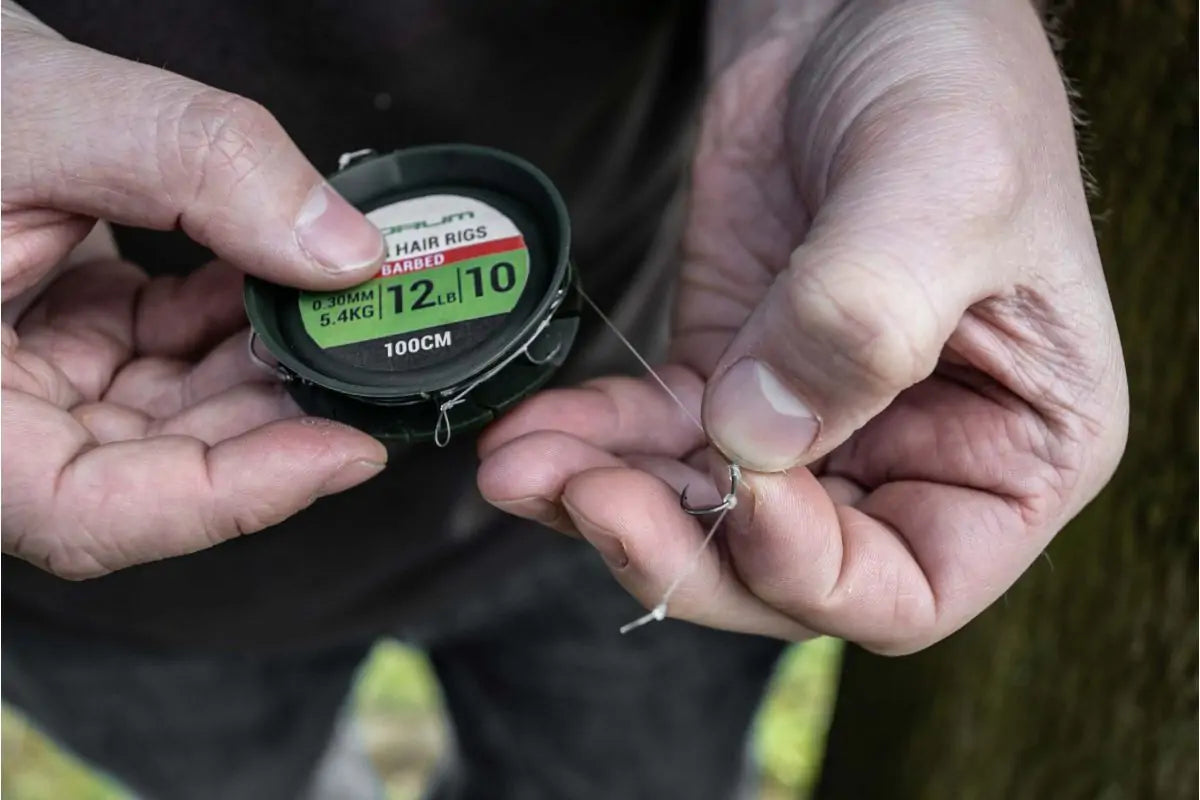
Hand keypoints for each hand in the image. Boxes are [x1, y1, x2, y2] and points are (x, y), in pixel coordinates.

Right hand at [2, 4, 387, 577]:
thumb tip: (344, 251)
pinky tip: (269, 278)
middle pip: (148, 473)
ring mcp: (15, 381)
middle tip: (367, 373)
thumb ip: (198, 165)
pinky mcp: (45, 342)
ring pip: (160, 420)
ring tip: (332, 317)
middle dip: (269, 424)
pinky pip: (148, 362)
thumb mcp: (36, 108)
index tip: (346, 453)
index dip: (232, 498)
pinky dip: (217, 327)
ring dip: (256, 372)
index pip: (91, 512)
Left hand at [476, 0, 1127, 652]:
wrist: (861, 13)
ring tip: (520, 469)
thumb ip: (862, 320)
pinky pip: (654, 436)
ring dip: (605, 500)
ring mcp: (812, 422)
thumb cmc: (954, 84)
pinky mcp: (732, 373)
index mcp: (1015, 452)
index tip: (745, 490)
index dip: (815, 571)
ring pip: (702, 512)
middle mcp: (911, 456)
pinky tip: (529, 433)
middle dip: (679, 549)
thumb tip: (754, 442)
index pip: (909, 586)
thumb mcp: (946, 190)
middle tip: (588, 501)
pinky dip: (590, 440)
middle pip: (783, 568)